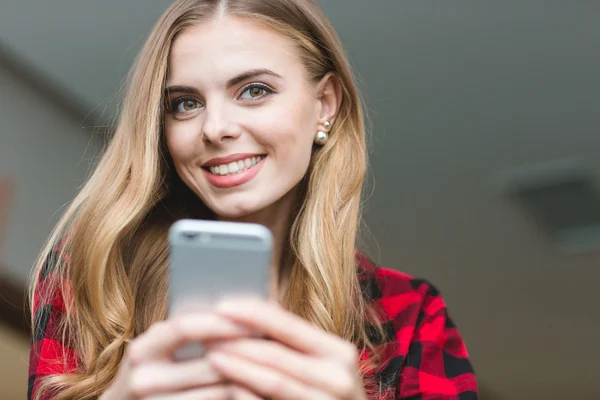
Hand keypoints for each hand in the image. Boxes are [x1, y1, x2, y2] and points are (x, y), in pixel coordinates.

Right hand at [100, 313, 262, 399]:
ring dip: (251, 377)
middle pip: (209, 362)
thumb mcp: (162, 349)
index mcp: (143, 348)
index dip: (221, 322)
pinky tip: (260, 390)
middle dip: (246, 352)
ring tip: (277, 366)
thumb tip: (241, 306)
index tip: (253, 318)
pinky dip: (242, 397)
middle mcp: (144, 377)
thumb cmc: (156, 371)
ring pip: (219, 389)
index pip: (185, 327)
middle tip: (277, 343)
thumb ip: (189, 330)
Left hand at [206, 299, 366, 399]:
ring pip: (273, 380)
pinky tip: (229, 389)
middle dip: (237, 342)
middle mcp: (338, 377)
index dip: (253, 313)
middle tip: (205, 333)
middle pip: (276, 354)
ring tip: (211, 356)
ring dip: (237, 367)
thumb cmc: (330, 394)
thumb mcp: (324, 365)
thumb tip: (249, 317)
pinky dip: (248, 395)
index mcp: (340, 352)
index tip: (222, 306)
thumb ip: (295, 346)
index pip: (289, 325)